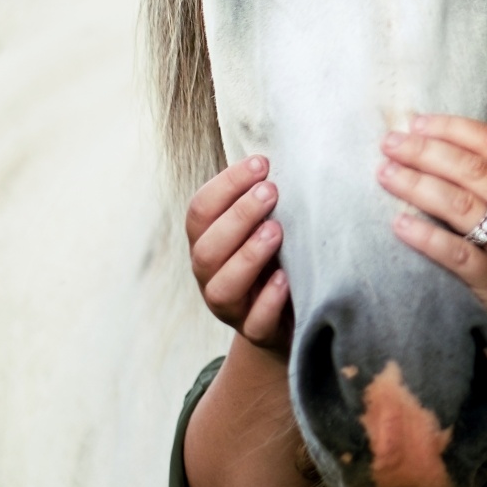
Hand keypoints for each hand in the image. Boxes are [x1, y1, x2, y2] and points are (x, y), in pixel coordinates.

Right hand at [186, 155, 292, 352]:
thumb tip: (277, 153)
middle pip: (207, 248)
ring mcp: (231, 307)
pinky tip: (285, 279)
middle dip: (237, 216)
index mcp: (207, 241)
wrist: (286, 319)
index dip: (226, 185)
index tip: (261, 163)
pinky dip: (268, 300)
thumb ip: (261, 198)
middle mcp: (210, 274)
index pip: (200, 210)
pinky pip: (255, 321)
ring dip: (248, 256)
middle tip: (271, 191)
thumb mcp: (263, 225)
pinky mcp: (256, 333)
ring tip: (276, 231)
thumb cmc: (273, 257)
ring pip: (222, 287)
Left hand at [378, 115, 486, 367]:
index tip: (416, 122)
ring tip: (385, 174)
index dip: (452, 128)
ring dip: (417, 184)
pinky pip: (457, 253)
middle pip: (473, 168)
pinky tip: (398, 224)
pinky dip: (425, 236)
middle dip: (426, 151)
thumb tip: (442, 154)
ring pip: (461, 204)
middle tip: (389, 143)